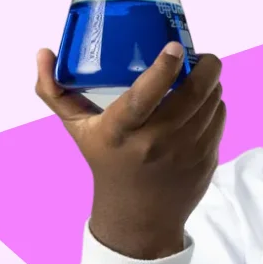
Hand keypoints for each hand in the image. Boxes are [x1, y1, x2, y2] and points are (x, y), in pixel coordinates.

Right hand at [36, 43, 225, 258]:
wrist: (138, 217)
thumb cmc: (106, 162)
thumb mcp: (78, 130)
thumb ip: (55, 92)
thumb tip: (43, 53)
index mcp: (121, 131)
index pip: (145, 95)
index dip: (164, 67)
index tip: (174, 47)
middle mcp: (156, 141)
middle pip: (195, 92)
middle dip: (205, 66)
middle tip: (200, 56)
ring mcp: (186, 151)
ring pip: (212, 102)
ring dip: (212, 83)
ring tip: (201, 76)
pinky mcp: (206, 158)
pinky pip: (219, 118)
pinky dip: (215, 104)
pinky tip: (205, 102)